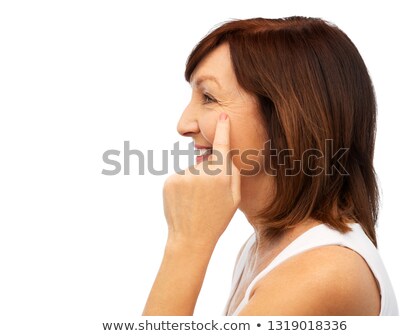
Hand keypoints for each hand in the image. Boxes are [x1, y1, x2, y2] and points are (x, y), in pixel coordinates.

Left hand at [162, 112, 240, 248]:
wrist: (190, 239)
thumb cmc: (216, 219)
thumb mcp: (234, 199)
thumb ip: (233, 174)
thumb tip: (225, 155)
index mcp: (220, 176)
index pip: (222, 146)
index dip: (223, 129)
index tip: (222, 115)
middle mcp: (202, 172)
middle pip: (207, 162)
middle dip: (209, 173)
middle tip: (208, 196)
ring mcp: (184, 175)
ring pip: (193, 169)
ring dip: (194, 180)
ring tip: (195, 201)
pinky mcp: (169, 180)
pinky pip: (180, 176)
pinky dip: (182, 185)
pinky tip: (184, 201)